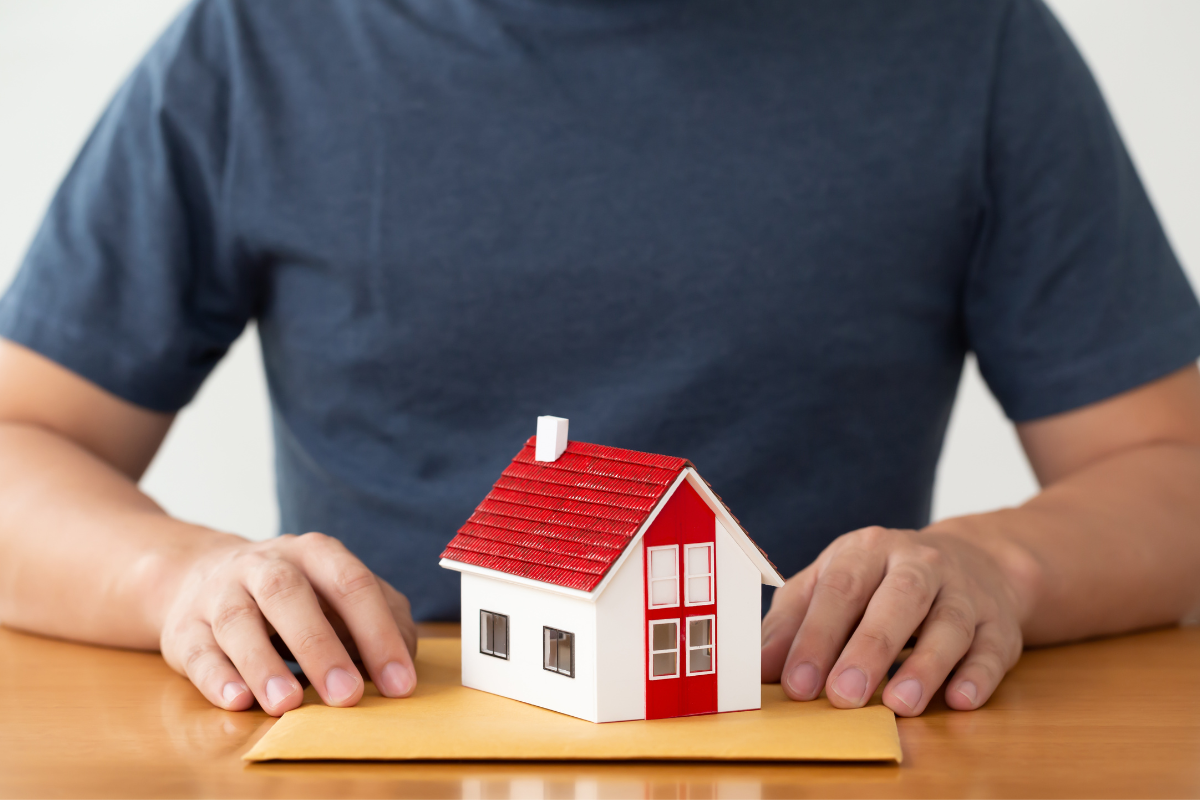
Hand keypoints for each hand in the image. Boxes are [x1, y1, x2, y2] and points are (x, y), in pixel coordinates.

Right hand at [159, 532, 417, 714]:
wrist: (200, 576)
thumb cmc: (294, 595)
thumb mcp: (339, 594)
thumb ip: (382, 618)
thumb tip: (403, 659)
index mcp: (315, 553)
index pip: (351, 584)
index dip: (379, 633)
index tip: (399, 683)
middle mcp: (264, 565)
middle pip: (289, 595)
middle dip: (320, 647)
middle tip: (348, 695)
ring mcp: (219, 593)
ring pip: (239, 623)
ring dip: (263, 664)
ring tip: (288, 704)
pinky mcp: (184, 628)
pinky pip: (198, 650)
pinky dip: (216, 677)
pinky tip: (237, 700)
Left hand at [760, 526, 1024, 715]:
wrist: (970, 561)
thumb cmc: (879, 583)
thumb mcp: (828, 587)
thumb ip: (791, 625)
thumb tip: (756, 670)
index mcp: (867, 550)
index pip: (839, 589)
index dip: (817, 637)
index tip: (797, 684)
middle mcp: (920, 564)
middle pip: (897, 600)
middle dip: (869, 649)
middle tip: (843, 696)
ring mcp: (965, 592)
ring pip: (948, 625)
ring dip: (926, 666)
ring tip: (899, 704)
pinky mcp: (999, 625)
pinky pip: (993, 649)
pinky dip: (979, 676)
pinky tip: (960, 700)